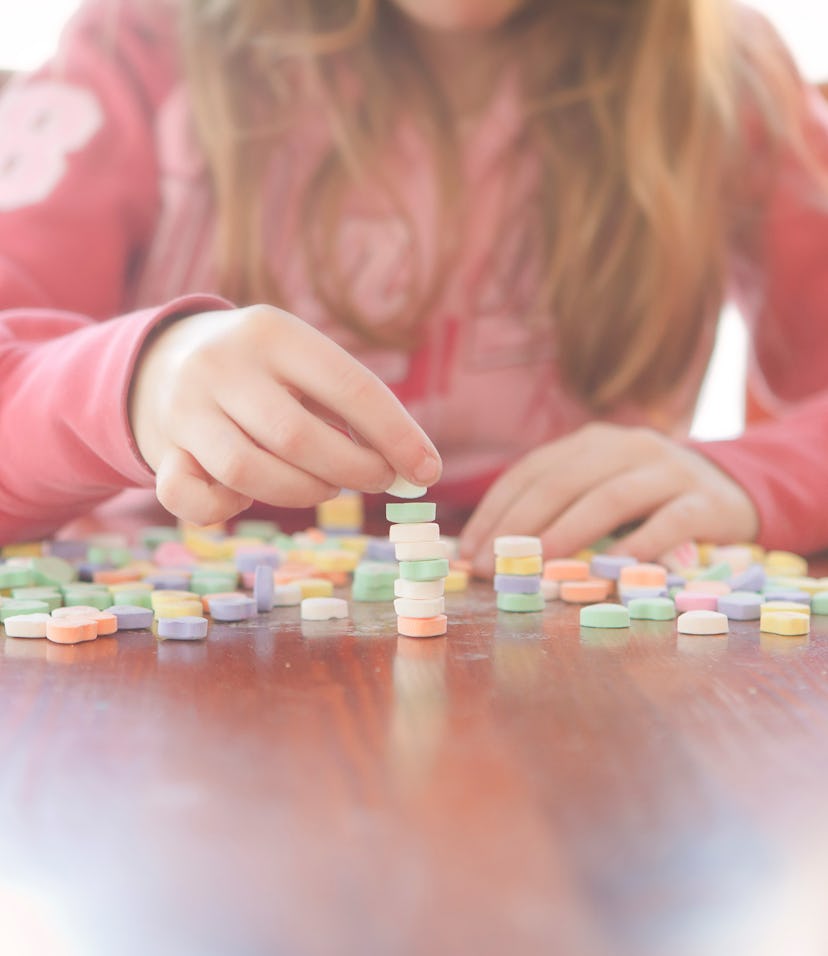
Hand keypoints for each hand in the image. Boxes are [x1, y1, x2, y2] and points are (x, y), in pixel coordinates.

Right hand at [129, 304, 440, 524]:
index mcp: (273, 331)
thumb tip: (416, 468)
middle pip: (297, 437)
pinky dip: (228, 510)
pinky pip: (191, 500)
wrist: (166, 359)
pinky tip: (248, 496)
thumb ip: (354, 409)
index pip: (348, 386)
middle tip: (377, 479)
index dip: (396, 434)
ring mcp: (184, 407)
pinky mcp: (161, 449)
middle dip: (352, 470)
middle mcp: (221, 364)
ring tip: (324, 484)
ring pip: (247, 473)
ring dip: (301, 492)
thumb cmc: (265, 371)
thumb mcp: (304, 363)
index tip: (427, 471)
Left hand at [458, 423, 757, 575]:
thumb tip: (492, 551)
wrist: (733, 490)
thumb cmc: (649, 499)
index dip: (497, 510)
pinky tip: (612, 569)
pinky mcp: (705, 500)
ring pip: (611, 496)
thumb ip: (557, 509)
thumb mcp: (600, 490)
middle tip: (493, 565)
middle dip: (520, 524)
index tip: (470, 550)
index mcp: (591, 442)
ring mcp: (669, 469)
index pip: (532, 471)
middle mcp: (627, 446)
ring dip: (569, 532)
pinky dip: (638, 544)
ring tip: (541, 564)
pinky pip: (669, 521)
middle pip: (563, 481)